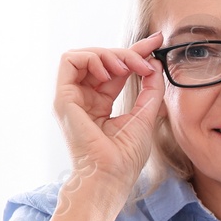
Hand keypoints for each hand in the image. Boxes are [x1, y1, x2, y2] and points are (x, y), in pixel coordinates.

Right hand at [54, 33, 165, 197]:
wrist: (110, 177)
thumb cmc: (125, 157)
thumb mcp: (145, 115)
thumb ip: (151, 89)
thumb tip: (155, 64)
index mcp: (99, 103)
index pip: (115, 69)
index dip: (135, 52)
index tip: (157, 42)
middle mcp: (83, 97)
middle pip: (101, 59)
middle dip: (126, 52)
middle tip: (146, 60)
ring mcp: (71, 97)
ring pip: (84, 55)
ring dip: (109, 54)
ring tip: (127, 68)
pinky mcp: (63, 97)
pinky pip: (70, 60)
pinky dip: (93, 58)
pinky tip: (112, 72)